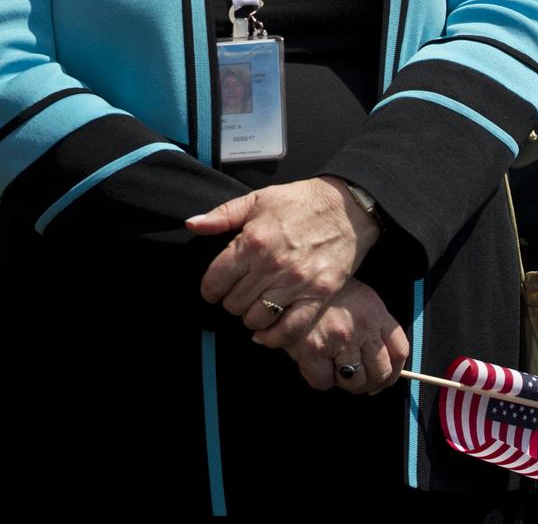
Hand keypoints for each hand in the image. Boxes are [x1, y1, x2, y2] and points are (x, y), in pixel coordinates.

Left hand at [186, 177, 380, 346]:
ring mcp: (296, 283)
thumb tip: (191, 224)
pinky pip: (290, 330)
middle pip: (234, 303)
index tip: (215, 288)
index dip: (210, 288)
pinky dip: (274, 338)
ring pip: (257, 320)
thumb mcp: (257, 200)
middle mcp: (272, 265)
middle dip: (230, 301)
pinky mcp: (318, 296)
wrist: (347, 206)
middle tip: (238, 293)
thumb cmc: (300, 201)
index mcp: (253, 241)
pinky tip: (267, 331)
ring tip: (254, 306)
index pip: (215, 280)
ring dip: (250, 317)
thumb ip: (222, 215)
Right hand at [273, 277, 408, 392]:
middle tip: (356, 378)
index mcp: (374, 312)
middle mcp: (361, 326)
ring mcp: (338, 339)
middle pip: (380, 373)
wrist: (291, 278)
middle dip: (369, 382)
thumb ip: (372, 323)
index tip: (384, 378)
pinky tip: (315, 364)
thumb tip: (382, 362)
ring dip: (344, 381)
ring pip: (353, 382)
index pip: (399, 352)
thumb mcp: (357, 296)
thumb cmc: (323, 289)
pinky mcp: (314, 350)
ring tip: (333, 367)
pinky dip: (320, 379)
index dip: (393, 373)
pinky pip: (324, 382)